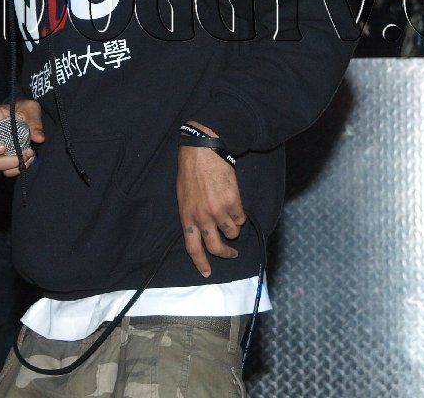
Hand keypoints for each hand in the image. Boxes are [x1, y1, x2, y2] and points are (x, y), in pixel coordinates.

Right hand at [0, 98, 44, 175]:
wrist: (30, 121)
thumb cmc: (25, 111)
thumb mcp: (31, 109)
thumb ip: (34, 121)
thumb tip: (38, 137)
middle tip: (2, 148)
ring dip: (10, 161)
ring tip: (27, 153)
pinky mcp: (6, 160)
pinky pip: (6, 171)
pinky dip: (18, 168)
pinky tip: (28, 160)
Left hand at [176, 121, 245, 276]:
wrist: (203, 151)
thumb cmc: (191, 172)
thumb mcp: (183, 197)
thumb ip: (191, 215)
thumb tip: (199, 230)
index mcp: (187, 217)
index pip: (192, 248)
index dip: (201, 263)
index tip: (206, 273)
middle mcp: (203, 218)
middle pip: (216, 247)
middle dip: (226, 254)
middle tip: (232, 254)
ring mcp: (218, 211)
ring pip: (232, 232)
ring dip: (234, 228)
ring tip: (231, 216)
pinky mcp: (233, 202)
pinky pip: (241, 218)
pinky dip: (240, 214)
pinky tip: (235, 203)